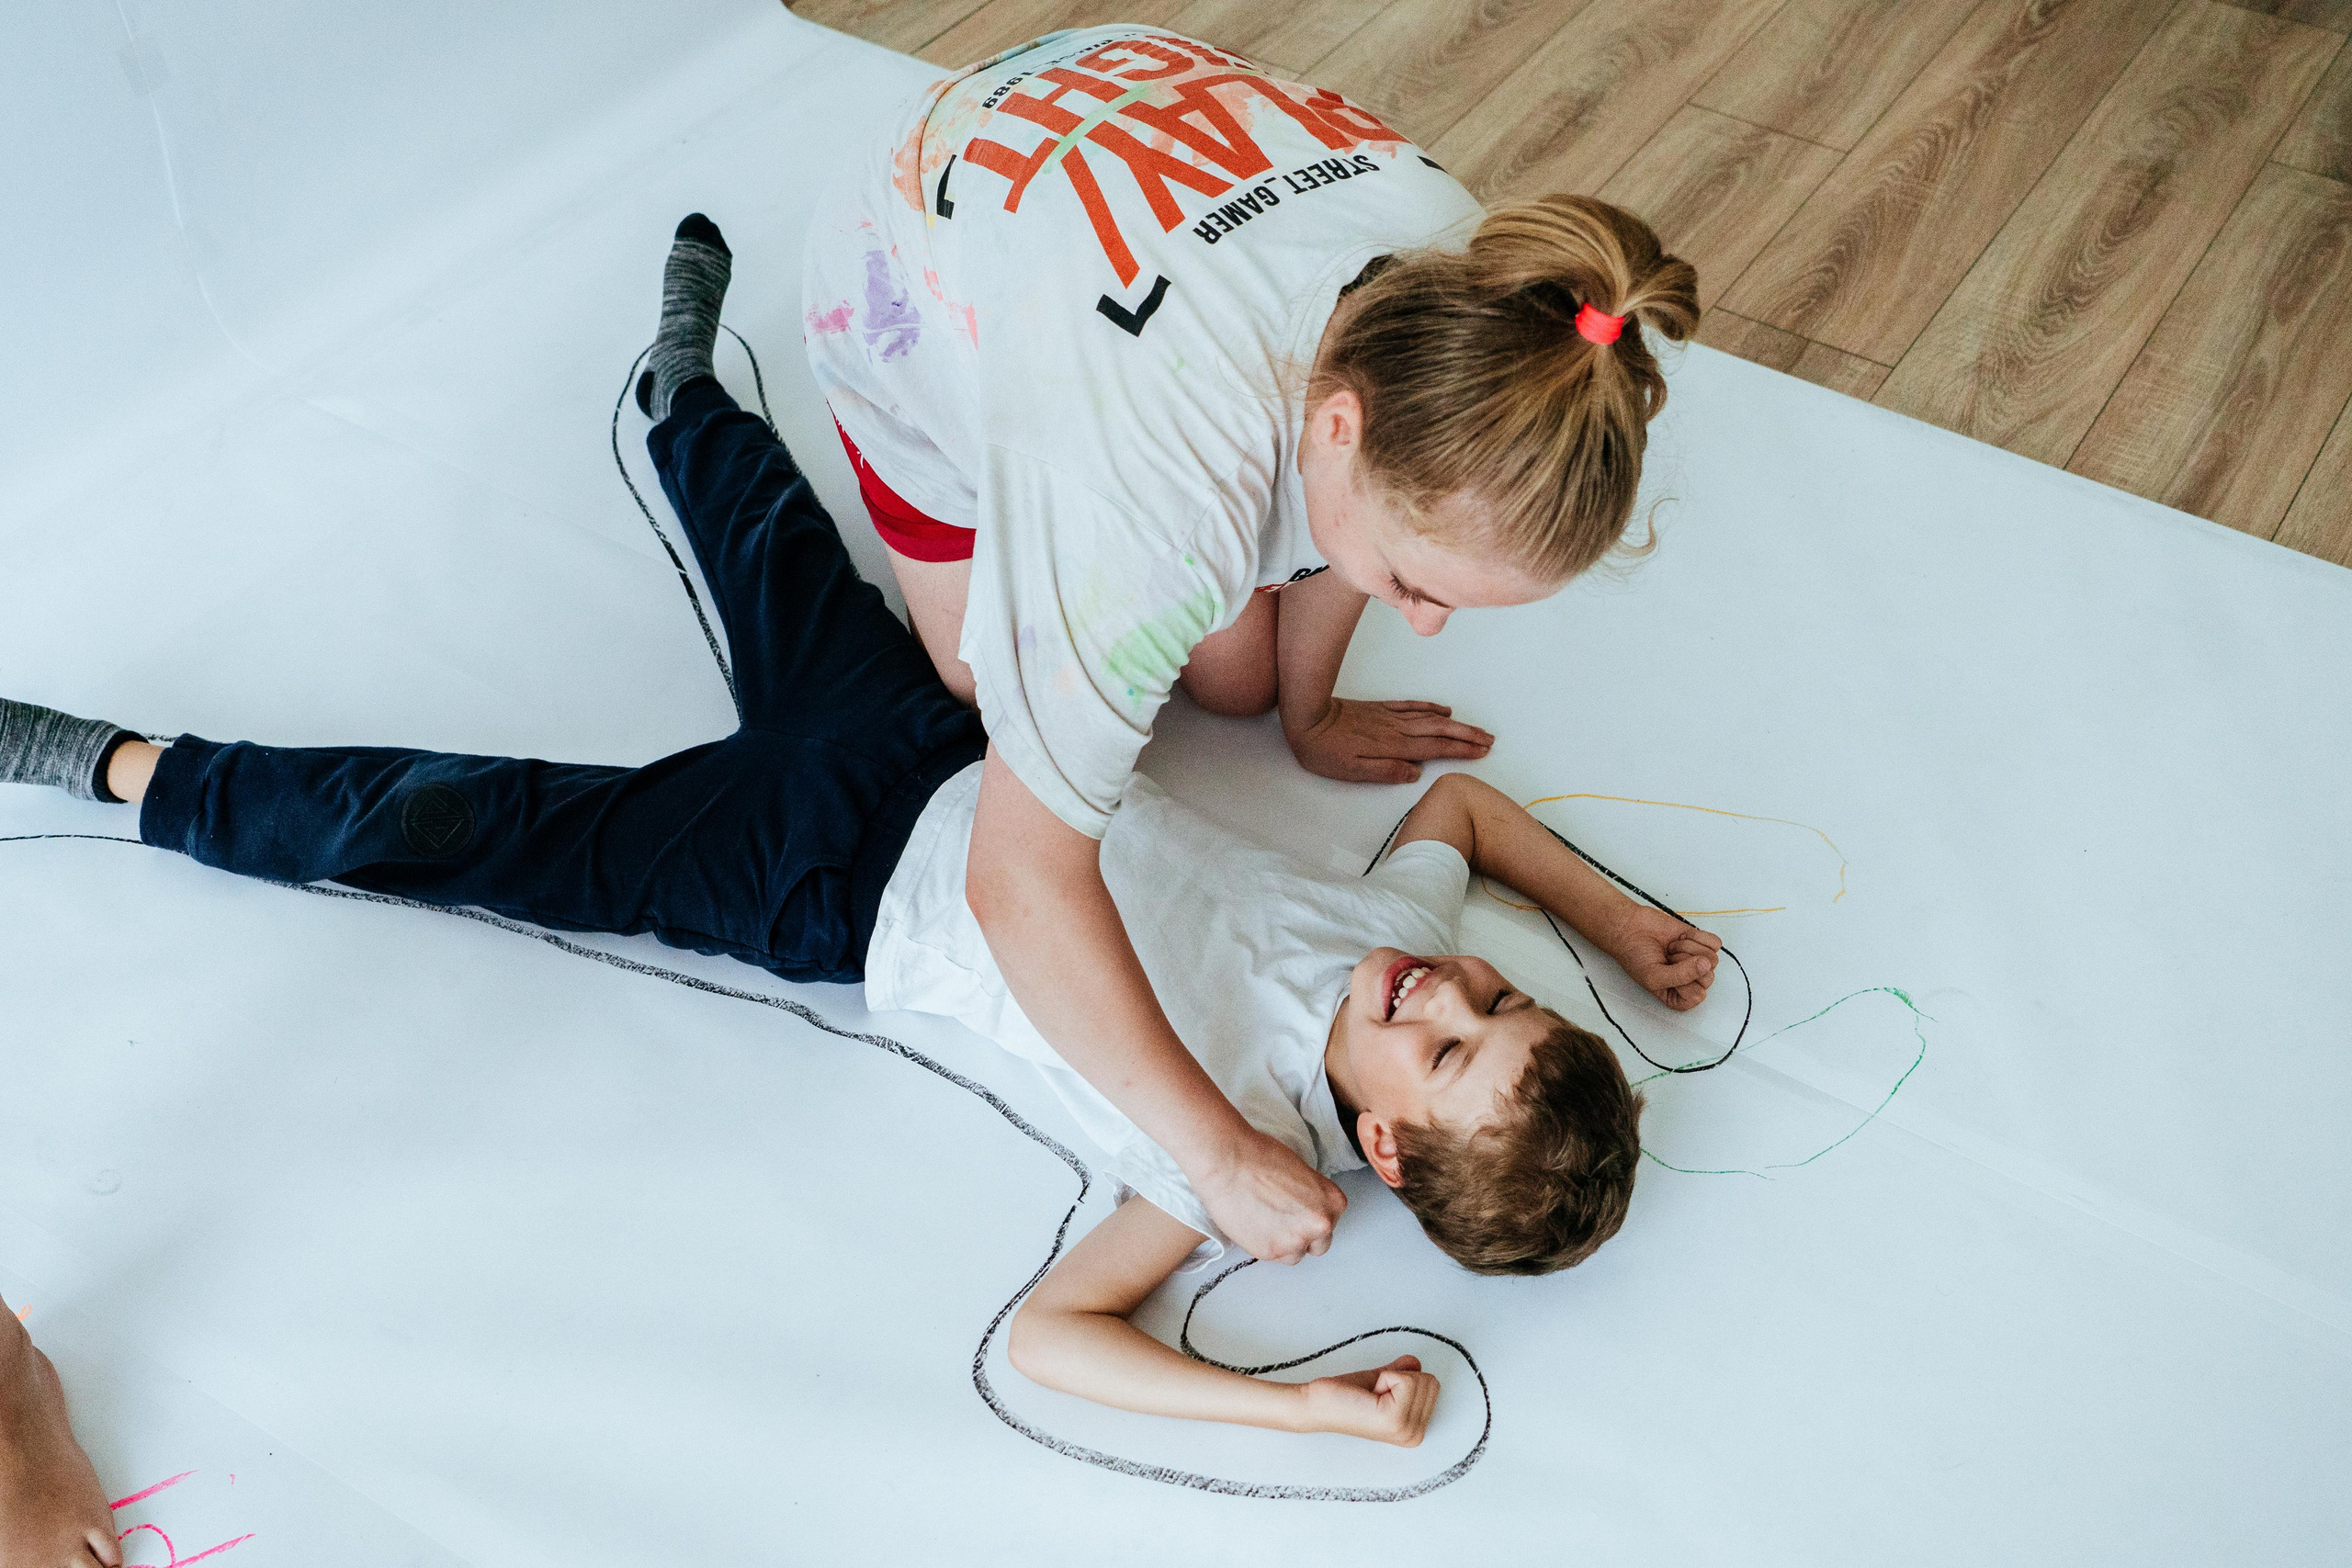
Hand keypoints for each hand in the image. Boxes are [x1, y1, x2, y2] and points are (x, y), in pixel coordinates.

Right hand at [1192, 1127, 1346, 1263]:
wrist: (1226, 1161)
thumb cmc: (1258, 1156)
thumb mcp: (1300, 1171)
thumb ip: (1311, 1196)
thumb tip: (1305, 1209)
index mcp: (1332, 1202)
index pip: (1331, 1223)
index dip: (1311, 1218)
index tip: (1298, 1213)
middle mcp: (1320, 1224)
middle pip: (1318, 1245)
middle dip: (1302, 1235)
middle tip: (1282, 1219)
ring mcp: (1295, 1240)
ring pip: (1294, 1255)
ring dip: (1283, 1244)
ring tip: (1264, 1221)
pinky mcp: (1269, 1251)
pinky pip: (1272, 1256)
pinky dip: (1263, 1244)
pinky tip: (1253, 1224)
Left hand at [1287, 698, 1491, 784]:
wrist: (1307, 717)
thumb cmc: (1325, 750)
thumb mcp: (1351, 771)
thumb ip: (1385, 771)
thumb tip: (1415, 773)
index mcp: (1393, 747)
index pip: (1434, 749)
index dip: (1459, 750)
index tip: (1481, 751)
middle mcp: (1396, 730)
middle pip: (1440, 732)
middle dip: (1467, 736)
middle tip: (1490, 739)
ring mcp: (1390, 717)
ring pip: (1430, 719)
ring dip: (1456, 724)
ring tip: (1475, 729)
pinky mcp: (1380, 709)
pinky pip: (1412, 706)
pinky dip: (1431, 708)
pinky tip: (1443, 710)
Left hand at [1299, 1355, 1439, 1445]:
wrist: (1317, 1406)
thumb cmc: (1343, 1398)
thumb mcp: (1380, 1382)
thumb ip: (1401, 1373)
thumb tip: (1415, 1363)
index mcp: (1415, 1431)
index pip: (1433, 1385)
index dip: (1404, 1379)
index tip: (1381, 1393)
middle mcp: (1414, 1435)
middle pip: (1430, 1381)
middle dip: (1400, 1378)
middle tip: (1375, 1393)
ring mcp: (1405, 1429)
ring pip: (1419, 1378)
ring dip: (1392, 1378)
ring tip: (1372, 1394)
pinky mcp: (1393, 1419)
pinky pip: (1405, 1378)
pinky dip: (1385, 1378)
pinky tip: (1369, 1394)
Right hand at [1604, 905, 1722, 1010]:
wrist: (1631, 928)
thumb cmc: (1635, 955)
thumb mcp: (1653, 976)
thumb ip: (1680, 977)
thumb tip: (1705, 965)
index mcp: (1678, 996)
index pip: (1697, 996)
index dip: (1684, 982)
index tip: (1666, 973)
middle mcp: (1691, 980)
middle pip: (1709, 978)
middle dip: (1685, 963)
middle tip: (1667, 959)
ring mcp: (1697, 961)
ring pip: (1712, 959)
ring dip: (1687, 949)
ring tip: (1671, 949)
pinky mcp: (1700, 942)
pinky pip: (1714, 943)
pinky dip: (1696, 937)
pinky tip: (1681, 938)